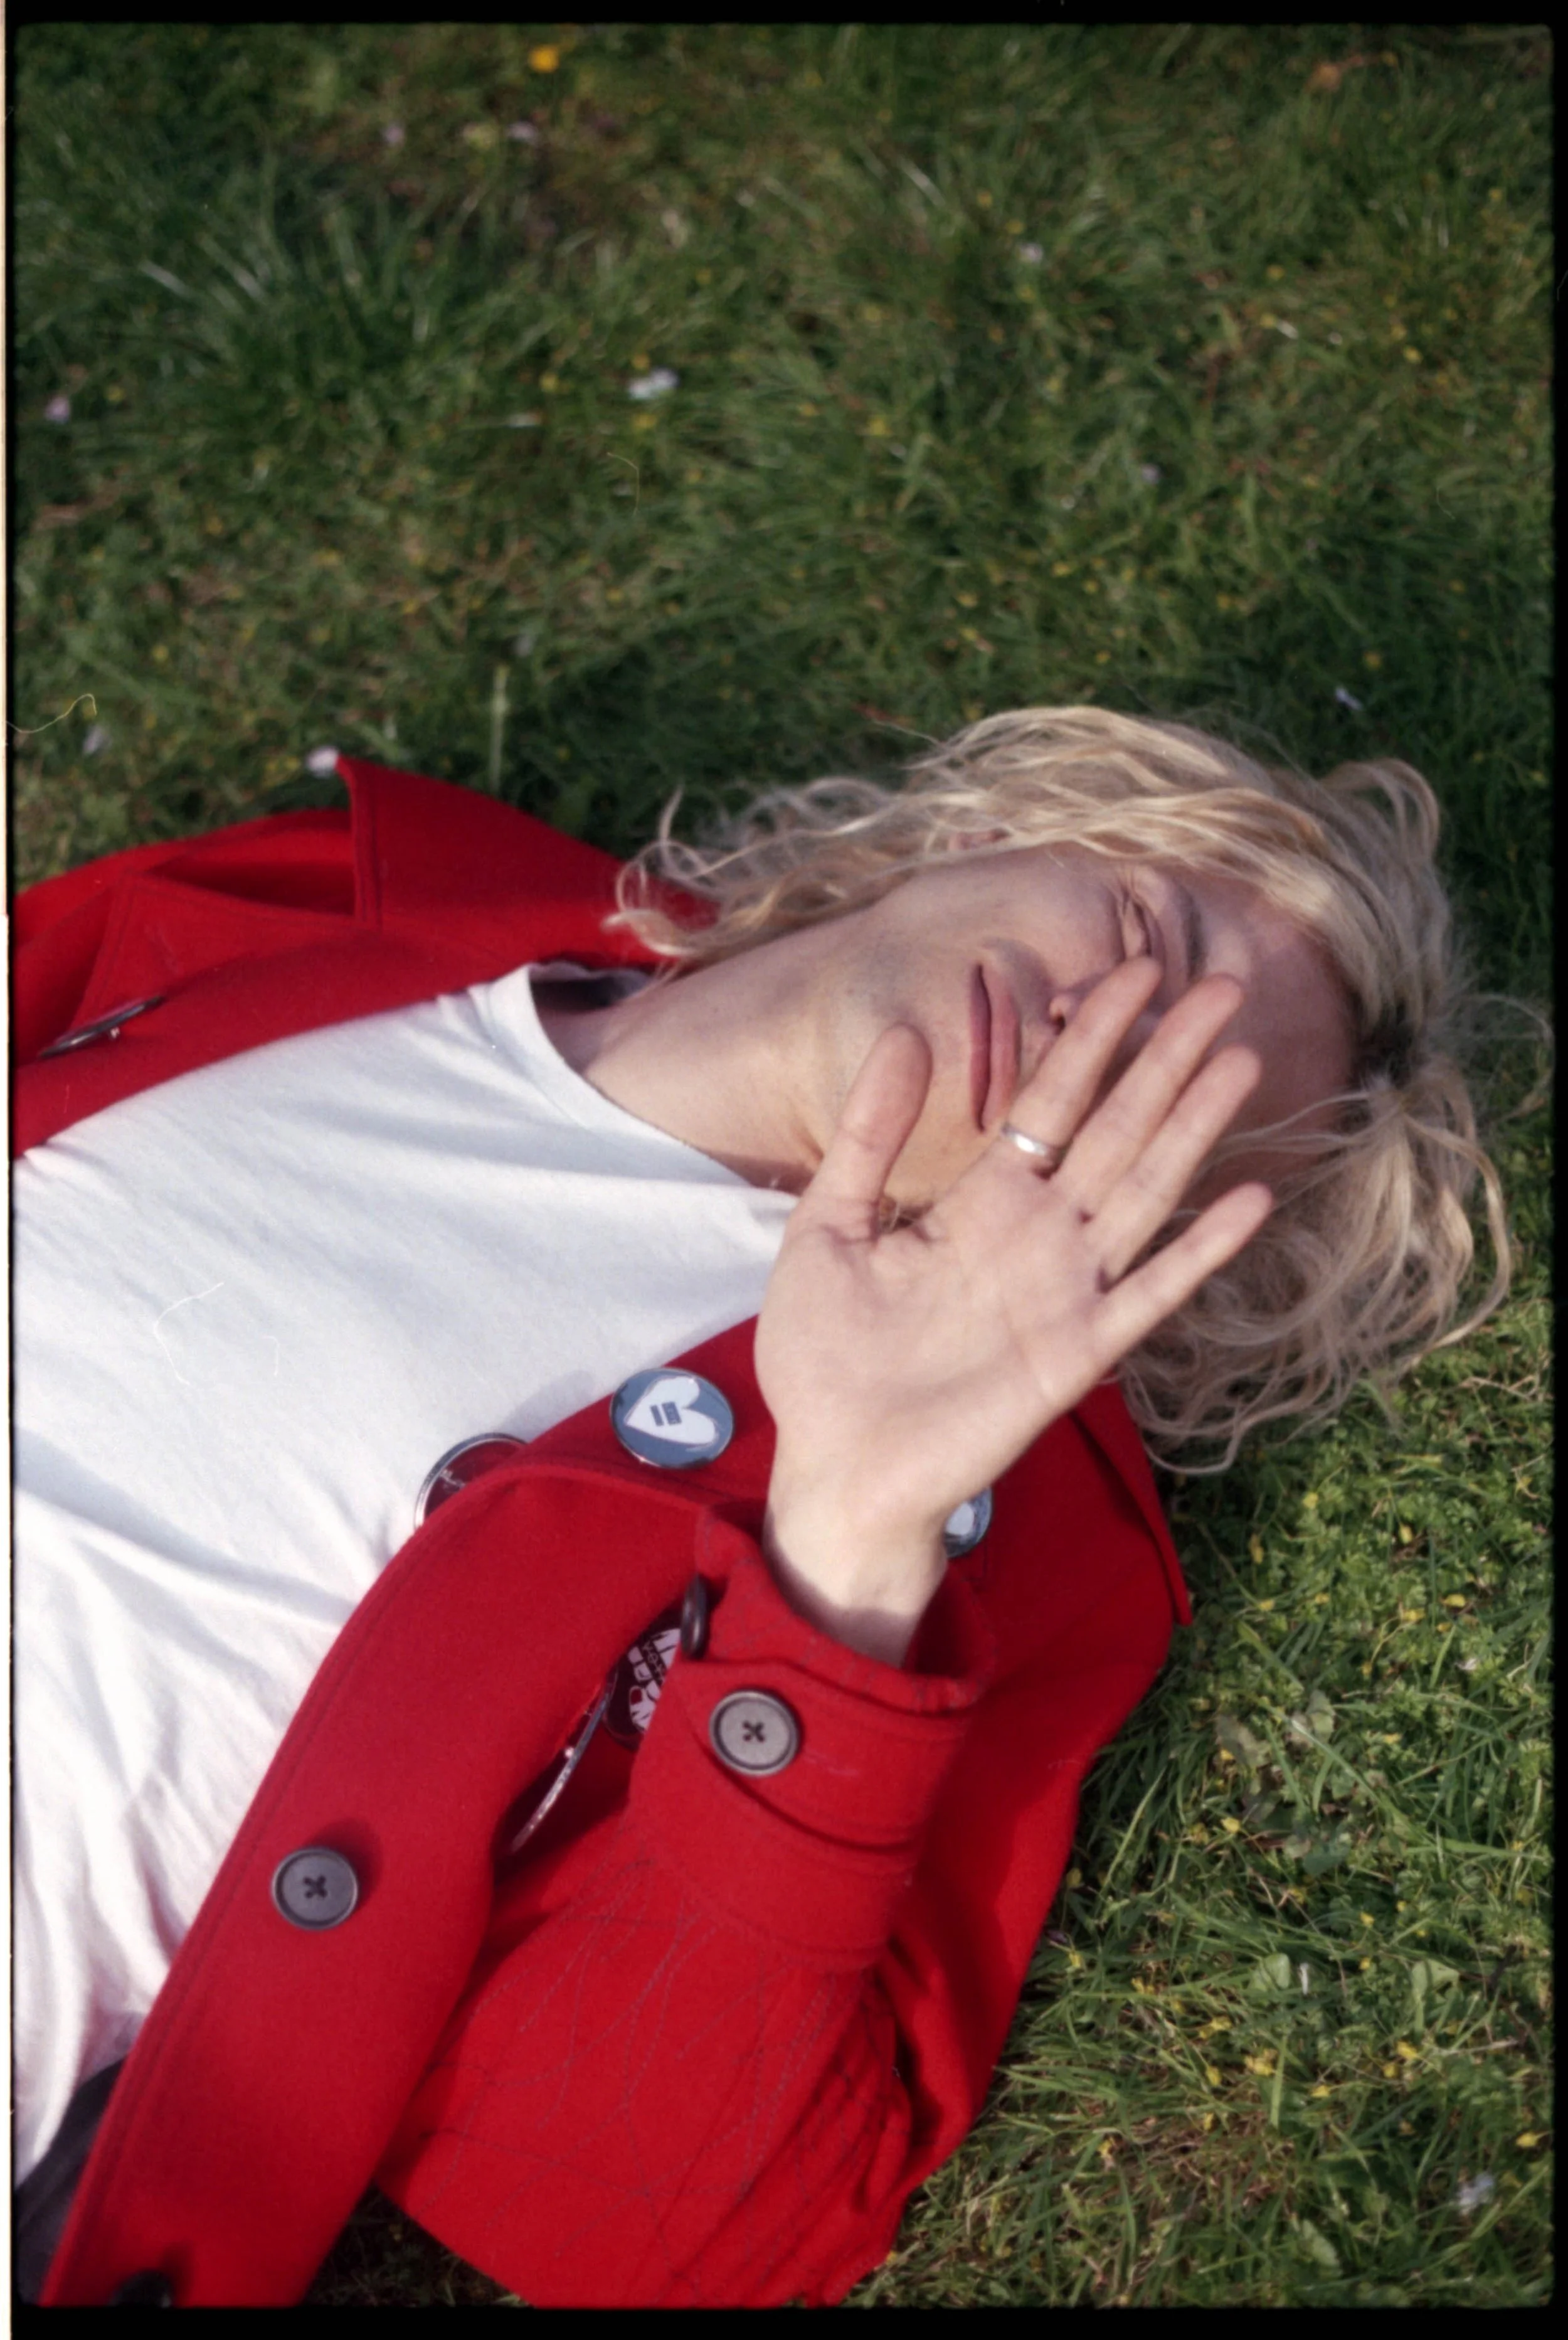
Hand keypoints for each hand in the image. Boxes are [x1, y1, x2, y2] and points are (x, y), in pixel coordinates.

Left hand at [754, 956, 1273, 1661]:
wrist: (834, 1467)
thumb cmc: (823, 1356)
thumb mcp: (827, 1227)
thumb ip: (867, 1137)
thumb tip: (905, 1033)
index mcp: (978, 1202)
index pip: (1050, 1100)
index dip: (1094, 1036)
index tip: (1137, 969)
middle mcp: (1036, 1235)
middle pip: (1116, 1127)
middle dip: (1167, 1057)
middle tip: (1221, 985)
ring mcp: (1065, 1292)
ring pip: (1145, 1189)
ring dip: (1194, 1126)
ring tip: (1242, 1058)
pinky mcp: (1077, 1354)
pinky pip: (1150, 1293)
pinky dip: (1201, 1250)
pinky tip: (1249, 1199)